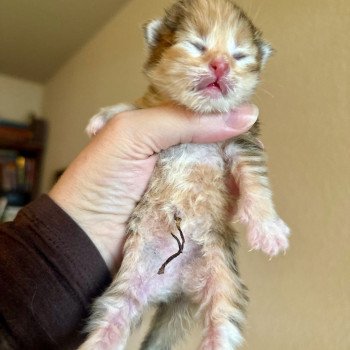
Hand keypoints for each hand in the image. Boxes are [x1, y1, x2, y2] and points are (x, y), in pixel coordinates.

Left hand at [49, 104, 257, 272]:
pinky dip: (233, 195)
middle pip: (212, 140)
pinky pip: (217, 196)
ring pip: (218, 168)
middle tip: (256, 148)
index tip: (248, 113)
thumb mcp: (134, 133)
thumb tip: (245, 114)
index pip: (197, 110)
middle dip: (235, 142)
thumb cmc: (101, 180)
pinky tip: (249, 192)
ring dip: (237, 170)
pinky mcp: (188, 206)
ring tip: (255, 168)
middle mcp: (171, 149)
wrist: (86, 238)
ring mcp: (181, 179)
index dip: (222, 109)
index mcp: (155, 125)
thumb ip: (186, 121)